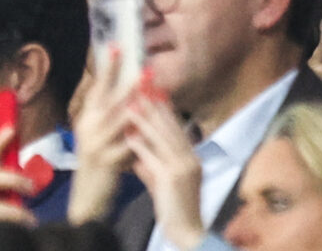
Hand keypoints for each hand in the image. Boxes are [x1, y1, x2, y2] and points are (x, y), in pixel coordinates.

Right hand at [67, 49, 136, 224]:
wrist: (88, 199)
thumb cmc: (100, 164)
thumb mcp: (102, 136)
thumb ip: (114, 116)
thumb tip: (133, 92)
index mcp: (87, 119)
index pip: (98, 88)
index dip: (108, 68)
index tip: (118, 46)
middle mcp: (88, 128)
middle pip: (108, 99)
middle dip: (126, 81)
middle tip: (144, 67)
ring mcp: (96, 144)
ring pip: (119, 119)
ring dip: (136, 104)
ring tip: (151, 91)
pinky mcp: (107, 161)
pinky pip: (128, 145)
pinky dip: (141, 135)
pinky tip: (154, 127)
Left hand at [125, 93, 203, 250]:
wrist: (188, 232)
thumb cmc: (176, 210)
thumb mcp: (164, 184)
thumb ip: (152, 167)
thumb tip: (136, 156)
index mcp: (192, 158)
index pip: (177, 129)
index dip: (164, 110)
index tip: (152, 93)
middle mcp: (190, 159)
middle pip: (170, 128)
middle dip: (154, 108)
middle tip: (141, 89)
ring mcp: (182, 167)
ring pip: (162, 138)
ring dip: (145, 120)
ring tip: (131, 105)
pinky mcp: (172, 177)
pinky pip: (154, 157)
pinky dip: (141, 145)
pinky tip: (129, 135)